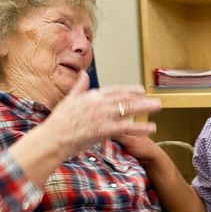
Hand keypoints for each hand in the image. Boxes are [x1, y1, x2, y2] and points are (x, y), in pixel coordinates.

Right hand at [40, 71, 161, 159]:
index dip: (130, 90)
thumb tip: (83, 73)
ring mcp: (103, 116)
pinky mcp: (105, 129)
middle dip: (143, 99)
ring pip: (129, 110)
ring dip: (145, 108)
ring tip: (157, 108)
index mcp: (91, 96)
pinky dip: (140, 127)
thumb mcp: (68, 99)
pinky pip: (127, 128)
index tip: (140, 90)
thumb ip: (79, 86)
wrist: (52, 138)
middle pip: (126, 99)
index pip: (115, 90)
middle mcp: (99, 103)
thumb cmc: (59, 122)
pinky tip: (151, 127)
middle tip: (156, 100)